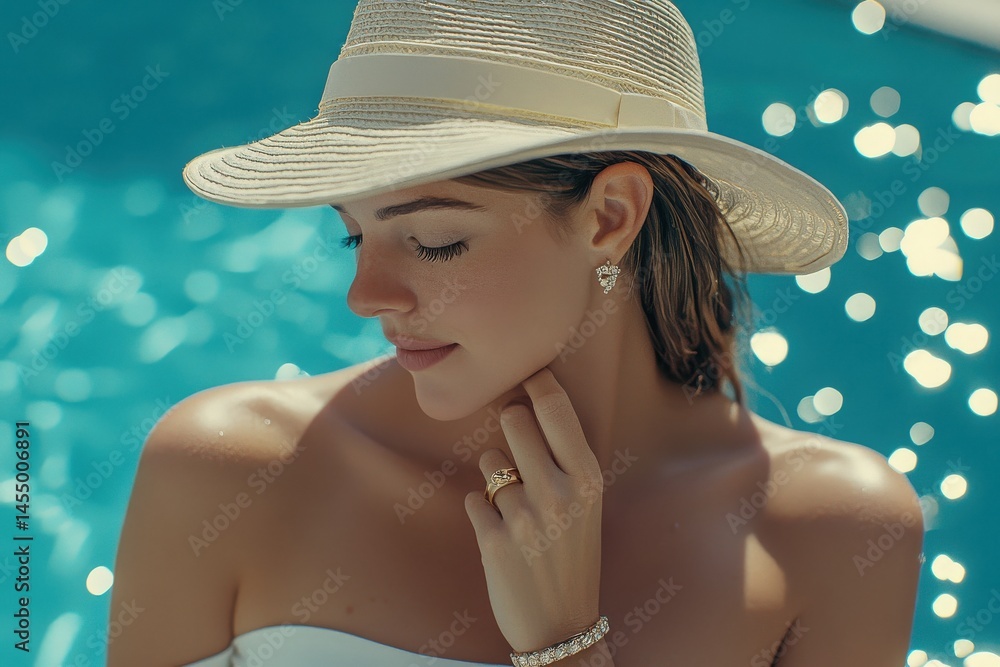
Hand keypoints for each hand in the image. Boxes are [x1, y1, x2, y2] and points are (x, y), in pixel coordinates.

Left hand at [464, 365, 605, 653]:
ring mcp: (525, 516)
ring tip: (514, 508)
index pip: (555, 407)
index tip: (526, 375)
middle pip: (514, 419)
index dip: (536, 382)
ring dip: (494, 478)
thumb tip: (526, 401)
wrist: (560, 626)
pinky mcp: (494, 540)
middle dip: (509, 426)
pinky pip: (473, 499)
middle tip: (516, 449)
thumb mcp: (587, 503)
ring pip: (488, 460)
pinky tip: (501, 534)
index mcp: (588, 478)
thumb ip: (564, 458)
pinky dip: (482, 513)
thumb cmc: (573, 555)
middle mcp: (559, 492)